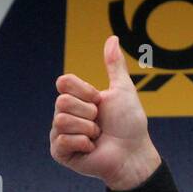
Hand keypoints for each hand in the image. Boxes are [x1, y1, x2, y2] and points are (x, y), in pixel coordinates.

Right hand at [50, 35, 160, 190]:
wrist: (132, 153)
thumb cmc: (130, 124)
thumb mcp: (122, 89)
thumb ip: (114, 65)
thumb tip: (112, 38)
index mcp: (76, 99)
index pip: (64, 83)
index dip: (84, 91)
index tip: (99, 101)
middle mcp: (65, 115)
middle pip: (62, 101)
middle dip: (88, 112)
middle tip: (100, 124)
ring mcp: (60, 134)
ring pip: (61, 120)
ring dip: (86, 129)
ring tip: (97, 136)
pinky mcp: (60, 153)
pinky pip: (62, 140)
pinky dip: (82, 143)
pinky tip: (90, 148)